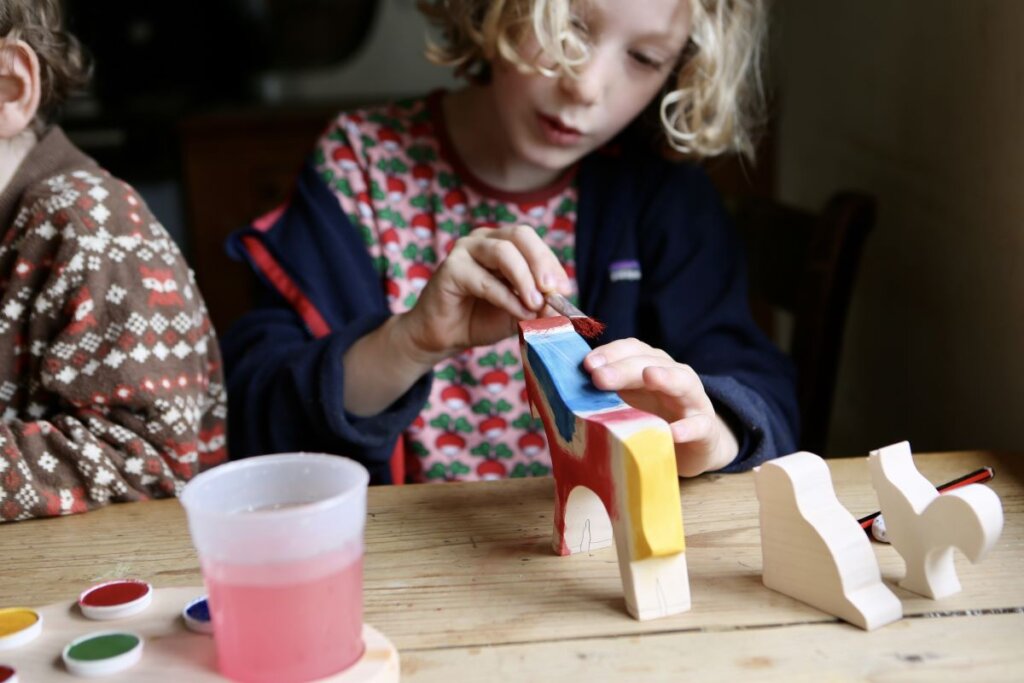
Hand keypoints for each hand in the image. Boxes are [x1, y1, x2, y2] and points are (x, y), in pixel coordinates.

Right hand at [395, 224, 570, 368]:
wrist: (445, 336)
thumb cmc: (481, 319)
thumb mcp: (519, 310)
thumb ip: (539, 304)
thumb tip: (561, 304)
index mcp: (503, 243)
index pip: (533, 241)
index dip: (552, 263)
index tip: (565, 290)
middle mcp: (485, 239)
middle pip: (520, 235)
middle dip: (541, 262)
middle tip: (552, 290)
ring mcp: (466, 250)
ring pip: (503, 252)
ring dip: (525, 279)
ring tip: (536, 304)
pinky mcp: (450, 268)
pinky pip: (485, 279)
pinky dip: (507, 297)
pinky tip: (519, 312)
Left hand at [583, 338, 738, 475]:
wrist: (695, 445)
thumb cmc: (652, 419)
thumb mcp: (625, 404)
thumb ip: (599, 397)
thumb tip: (555, 397)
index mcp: (647, 366)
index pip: (629, 350)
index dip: (609, 353)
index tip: (586, 364)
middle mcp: (671, 375)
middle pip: (648, 362)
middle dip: (623, 367)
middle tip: (600, 376)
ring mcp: (692, 400)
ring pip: (682, 381)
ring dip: (665, 377)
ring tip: (649, 377)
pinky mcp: (706, 429)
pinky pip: (699, 426)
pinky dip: (687, 428)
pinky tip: (673, 433)